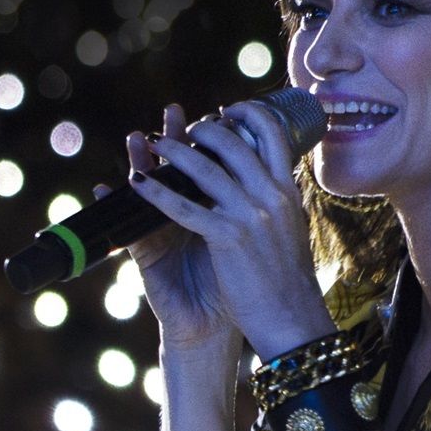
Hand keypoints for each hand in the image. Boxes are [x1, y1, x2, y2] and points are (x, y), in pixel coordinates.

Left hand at [123, 101, 330, 362]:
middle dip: (203, 128)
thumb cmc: (289, 280)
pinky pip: (183, 207)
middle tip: (184, 127)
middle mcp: (271, 195)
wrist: (292, 319)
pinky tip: (137, 184)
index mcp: (288, 191)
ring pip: (205, 168)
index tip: (227, 110)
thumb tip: (276, 178)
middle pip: (233, 142)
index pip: (272, 134)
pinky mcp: (227, 237)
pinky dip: (156, 193)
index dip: (247, 114)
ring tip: (152, 141)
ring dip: (172, 150)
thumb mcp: (293, 228)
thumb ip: (280, 201)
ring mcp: (249, 215)